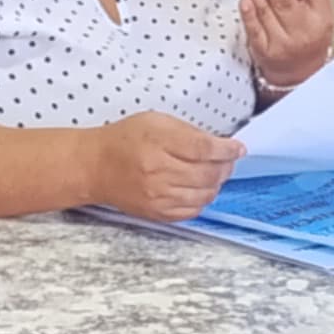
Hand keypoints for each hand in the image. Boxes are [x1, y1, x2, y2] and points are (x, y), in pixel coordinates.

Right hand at [88, 112, 245, 220]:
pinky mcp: (156, 213)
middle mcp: (158, 172)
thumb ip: (188, 131)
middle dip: (225, 167)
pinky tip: (199, 189)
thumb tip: (220, 145)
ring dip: (216, 184)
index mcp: (158, 143)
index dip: (227, 150)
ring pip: (204, 195)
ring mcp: (158, 197)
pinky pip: (192, 211)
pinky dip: (202, 200)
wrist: (95, 167)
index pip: (205, 149)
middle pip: (208, 174)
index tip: (238, 148)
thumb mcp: (155, 121)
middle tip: (228, 161)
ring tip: (214, 174)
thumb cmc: (125, 139)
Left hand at [236, 0, 333, 89]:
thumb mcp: (313, 9)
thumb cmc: (308, 36)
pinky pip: (255, 30)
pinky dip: (248, 15)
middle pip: (286, 1)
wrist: (300, 73)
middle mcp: (304, 29)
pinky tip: (243, 1)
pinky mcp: (265, 51)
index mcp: (321, 15)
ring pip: (266, 12)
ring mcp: (284, 42)